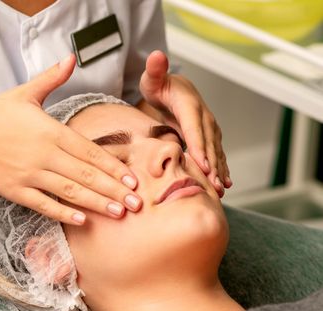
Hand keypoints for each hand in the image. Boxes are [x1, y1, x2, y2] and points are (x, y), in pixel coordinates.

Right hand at [0, 55, 142, 224]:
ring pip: (69, 191)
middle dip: (113, 189)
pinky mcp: (16, 190)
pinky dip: (62, 213)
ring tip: (119, 213)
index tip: (132, 178)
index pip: (89, 150)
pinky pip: (43, 204)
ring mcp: (30, 174)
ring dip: (96, 203)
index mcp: (50, 131)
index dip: (112, 166)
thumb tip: (71, 57)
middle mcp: (44, 154)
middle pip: (85, 174)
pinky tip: (82, 220)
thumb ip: (51, 78)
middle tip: (137, 203)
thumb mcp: (25, 93)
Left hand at [139, 50, 230, 196]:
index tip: (203, 165)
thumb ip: (154, 70)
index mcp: (190, 105)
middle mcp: (203, 117)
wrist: (173, 88)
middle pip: (208, 144)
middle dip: (212, 165)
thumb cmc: (158, 86)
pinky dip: (221, 169)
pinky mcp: (208, 136)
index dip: (200, 146)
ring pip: (215, 151)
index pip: (195, 128)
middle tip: (213, 186)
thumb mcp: (152, 78)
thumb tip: (157, 55)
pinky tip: (224, 184)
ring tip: (220, 190)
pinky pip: (216, 154)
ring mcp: (208, 128)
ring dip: (219, 171)